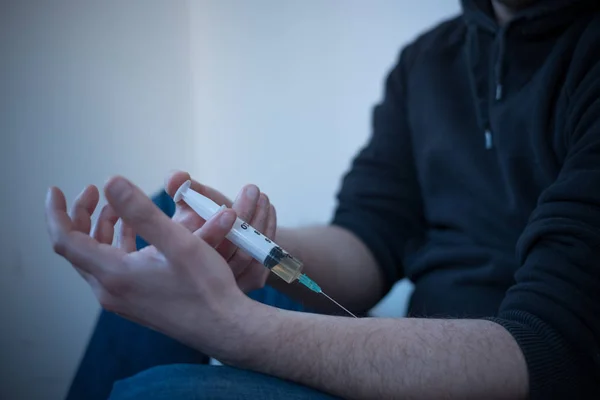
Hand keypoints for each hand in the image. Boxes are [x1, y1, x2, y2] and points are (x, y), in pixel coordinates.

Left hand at [45, 176, 252, 355]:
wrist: (223, 326)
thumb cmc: (205, 287)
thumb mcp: (177, 242)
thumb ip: (142, 211)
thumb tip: (111, 182)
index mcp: (114, 274)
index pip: (65, 240)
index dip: (56, 212)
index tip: (56, 189)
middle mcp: (110, 290)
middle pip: (78, 248)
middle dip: (81, 215)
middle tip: (94, 190)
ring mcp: (121, 298)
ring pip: (96, 257)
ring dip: (100, 229)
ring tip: (116, 206)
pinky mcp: (134, 301)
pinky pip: (112, 268)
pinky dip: (116, 244)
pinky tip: (135, 232)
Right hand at [165, 171, 275, 292]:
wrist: (225, 242)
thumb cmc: (202, 220)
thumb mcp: (189, 204)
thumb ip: (181, 188)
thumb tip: (177, 177)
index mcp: (181, 257)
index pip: (198, 248)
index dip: (213, 230)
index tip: (229, 210)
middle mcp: (203, 278)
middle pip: (228, 251)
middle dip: (244, 216)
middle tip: (253, 189)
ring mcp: (228, 286)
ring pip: (248, 255)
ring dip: (260, 222)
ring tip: (263, 198)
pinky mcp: (249, 284)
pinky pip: (263, 261)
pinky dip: (269, 233)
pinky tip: (269, 212)